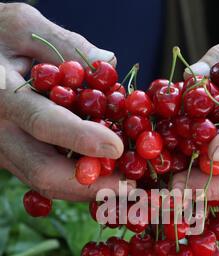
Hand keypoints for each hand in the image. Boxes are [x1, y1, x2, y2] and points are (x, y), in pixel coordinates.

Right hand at [0, 2, 127, 200]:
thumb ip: (64, 45)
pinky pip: (46, 179)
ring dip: (88, 189)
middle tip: (130, 186)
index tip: (117, 148)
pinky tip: (106, 178)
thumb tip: (109, 64)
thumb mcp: (22, 26)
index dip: (81, 139)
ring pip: (46, 184)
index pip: (43, 123)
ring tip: (126, 186)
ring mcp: (5, 151)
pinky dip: (78, 183)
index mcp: (2, 96)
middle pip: (44, 172)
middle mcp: (1, 133)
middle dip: (91, 185)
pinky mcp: (14, 159)